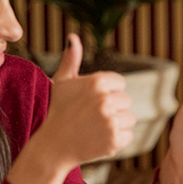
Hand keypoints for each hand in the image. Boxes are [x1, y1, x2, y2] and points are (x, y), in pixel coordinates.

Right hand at [6, 34, 134, 183]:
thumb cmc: (58, 112)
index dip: (108, 93)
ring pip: (129, 118)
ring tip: (96, 128)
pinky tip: (99, 139)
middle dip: (113, 109)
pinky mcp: (114, 140)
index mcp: (97, 81)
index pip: (120, 83)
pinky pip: (129, 136)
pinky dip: (117, 140)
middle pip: (126, 101)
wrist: (53, 146)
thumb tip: (73, 36)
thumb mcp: (62, 83)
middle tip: (93, 117)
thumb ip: (71, 59)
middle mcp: (105, 99)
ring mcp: (111, 120)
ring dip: (116, 125)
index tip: (93, 102)